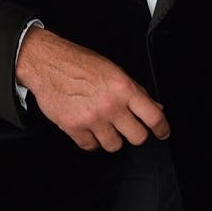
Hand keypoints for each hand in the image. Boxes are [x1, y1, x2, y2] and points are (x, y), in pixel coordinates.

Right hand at [15, 27, 169, 151]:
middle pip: (137, 137)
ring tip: (104, 124)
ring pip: (114, 146)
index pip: (153, 116)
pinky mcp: (74, 128)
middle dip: (134, 133)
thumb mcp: (114, 71)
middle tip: (128, 127)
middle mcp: (110, 105)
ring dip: (111, 138)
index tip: (163, 132)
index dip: (162, 128)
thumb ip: (135, 91)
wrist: (48, 64)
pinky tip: (89, 127)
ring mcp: (92, 118)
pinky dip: (91, 140)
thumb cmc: (80, 64)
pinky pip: (91, 147)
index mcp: (123, 88)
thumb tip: (155, 106)